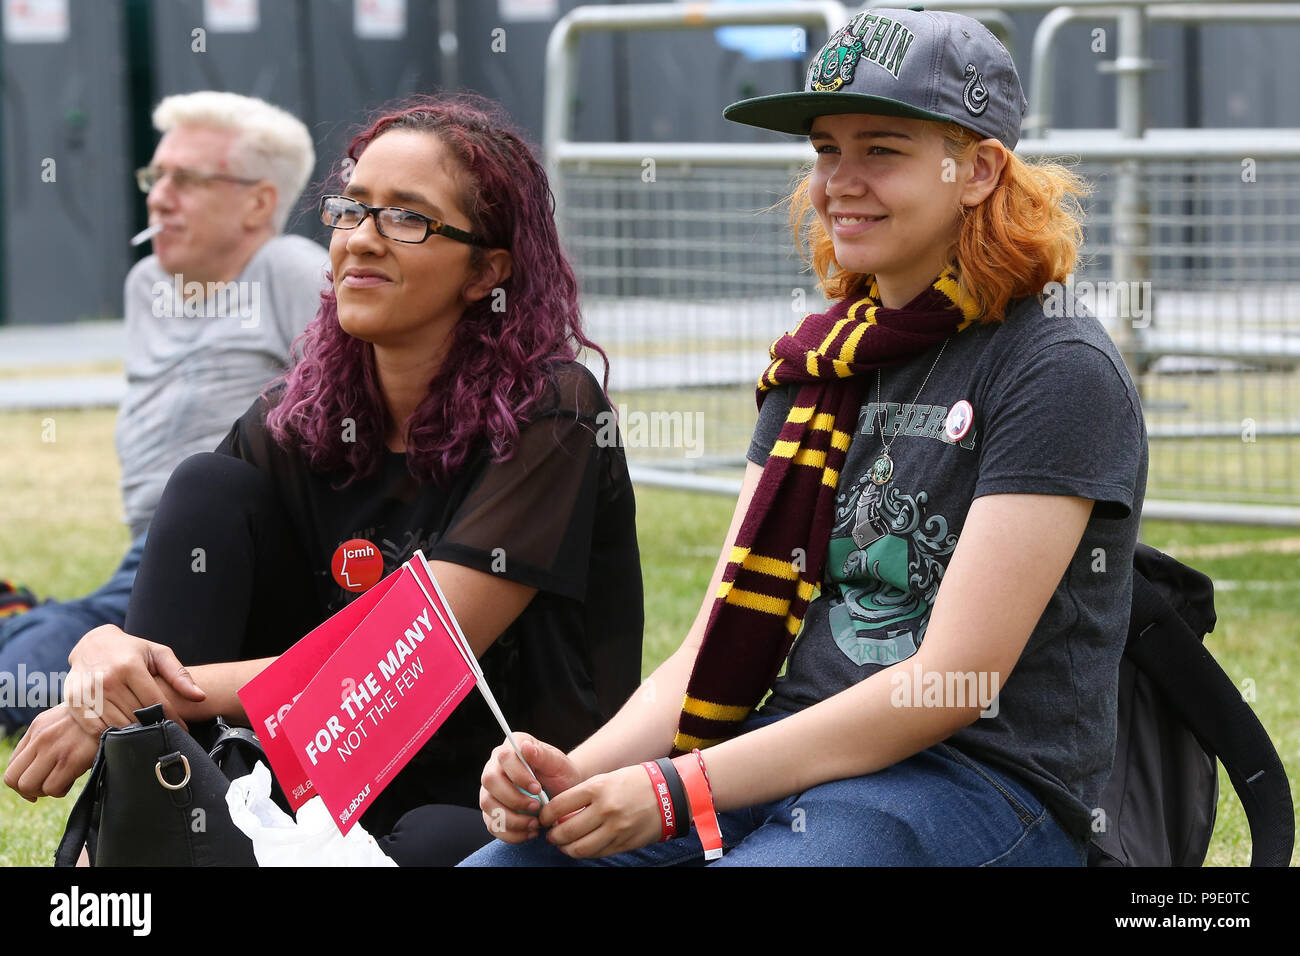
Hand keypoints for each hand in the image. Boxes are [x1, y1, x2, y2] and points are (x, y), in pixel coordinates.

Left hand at [3, 703, 99, 800]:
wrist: (118, 709)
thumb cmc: (96, 718)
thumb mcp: (65, 721)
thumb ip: (47, 738)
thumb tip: (38, 766)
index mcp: (37, 727)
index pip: (12, 764)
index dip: (21, 781)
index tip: (36, 785)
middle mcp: (41, 738)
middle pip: (13, 779)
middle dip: (28, 790)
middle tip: (45, 788)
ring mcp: (54, 748)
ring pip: (29, 786)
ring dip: (44, 791)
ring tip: (61, 783)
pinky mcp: (71, 759)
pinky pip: (52, 788)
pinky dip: (60, 791)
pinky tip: (72, 781)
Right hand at [66, 625, 205, 735]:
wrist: (92, 644)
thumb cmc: (131, 650)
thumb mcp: (157, 654)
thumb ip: (179, 675)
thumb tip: (200, 697)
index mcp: (130, 667)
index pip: (156, 701)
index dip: (172, 718)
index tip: (183, 729)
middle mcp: (107, 680)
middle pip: (137, 716)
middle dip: (154, 727)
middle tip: (165, 735)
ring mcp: (88, 692)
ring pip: (118, 725)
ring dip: (135, 735)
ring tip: (148, 738)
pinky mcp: (74, 703)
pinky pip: (97, 729)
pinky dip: (112, 736)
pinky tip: (124, 736)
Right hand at [479, 734, 583, 843]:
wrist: (562, 793)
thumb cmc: (560, 774)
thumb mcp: (558, 764)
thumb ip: (542, 755)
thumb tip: (525, 747)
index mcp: (512, 748)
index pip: (504, 757)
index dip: (518, 775)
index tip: (537, 789)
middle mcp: (496, 766)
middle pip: (490, 780)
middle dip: (513, 798)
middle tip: (536, 807)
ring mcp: (491, 790)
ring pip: (487, 804)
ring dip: (512, 819)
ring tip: (535, 824)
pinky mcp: (491, 811)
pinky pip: (492, 824)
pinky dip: (511, 833)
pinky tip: (530, 832)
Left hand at [537, 764, 663, 858]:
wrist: (669, 793)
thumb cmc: (634, 782)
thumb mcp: (607, 779)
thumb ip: (583, 795)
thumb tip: (560, 813)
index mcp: (598, 788)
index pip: (559, 805)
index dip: (545, 815)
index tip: (543, 817)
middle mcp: (605, 810)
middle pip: (566, 831)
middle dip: (553, 835)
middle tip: (551, 834)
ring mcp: (615, 829)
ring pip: (580, 848)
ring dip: (566, 848)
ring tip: (563, 844)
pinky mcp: (624, 843)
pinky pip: (597, 854)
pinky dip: (585, 853)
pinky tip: (581, 847)